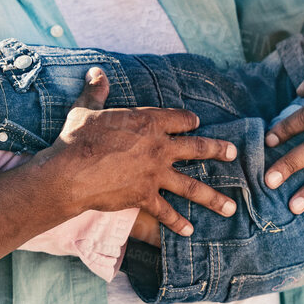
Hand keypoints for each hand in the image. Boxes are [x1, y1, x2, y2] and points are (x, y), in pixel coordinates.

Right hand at [35, 67, 241, 237]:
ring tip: (230, 207)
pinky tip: (190, 231)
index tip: (196, 123)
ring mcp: (155, 174)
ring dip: (212, 198)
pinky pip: (166, 212)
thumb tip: (96, 72)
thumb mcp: (86, 110)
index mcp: (149, 122)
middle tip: (233, 154)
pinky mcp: (144, 196)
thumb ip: (96, 91)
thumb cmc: (77, 139)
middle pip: (197, 148)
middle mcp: (159, 148)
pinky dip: (177, 222)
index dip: (189, 120)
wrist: (70, 172)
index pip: (179, 119)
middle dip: (218, 151)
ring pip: (191, 186)